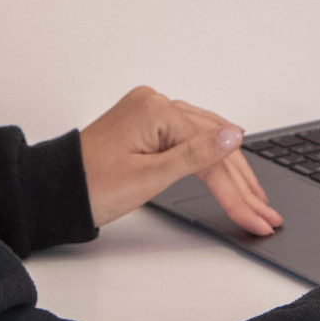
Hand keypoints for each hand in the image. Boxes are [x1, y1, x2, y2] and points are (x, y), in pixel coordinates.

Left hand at [79, 87, 281, 235]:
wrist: (54, 190)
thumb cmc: (91, 186)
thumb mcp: (149, 178)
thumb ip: (196, 156)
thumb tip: (234, 136)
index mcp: (157, 110)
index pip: (210, 153)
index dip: (237, 190)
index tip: (256, 216)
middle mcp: (156, 103)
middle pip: (213, 143)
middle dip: (241, 183)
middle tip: (265, 213)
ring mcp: (150, 112)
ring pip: (205, 139)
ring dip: (231, 171)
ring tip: (256, 197)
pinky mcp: (146, 124)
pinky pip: (189, 136)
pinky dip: (210, 156)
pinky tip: (230, 164)